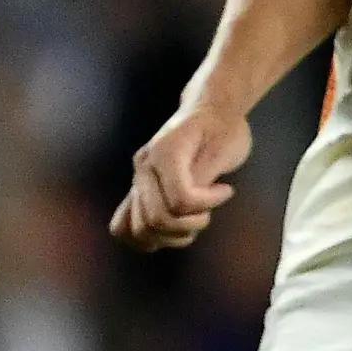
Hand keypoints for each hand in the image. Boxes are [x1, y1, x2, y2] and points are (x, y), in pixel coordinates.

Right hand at [112, 104, 251, 250]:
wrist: (210, 112)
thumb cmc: (223, 129)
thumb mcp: (225, 149)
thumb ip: (203, 179)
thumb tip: (187, 206)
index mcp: (164, 153)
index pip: (179, 200)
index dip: (207, 205)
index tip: (226, 190)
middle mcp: (143, 167)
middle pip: (156, 219)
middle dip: (190, 224)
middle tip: (209, 210)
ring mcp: (137, 180)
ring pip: (140, 229)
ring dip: (172, 235)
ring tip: (193, 220)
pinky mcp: (138, 192)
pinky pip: (125, 227)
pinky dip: (149, 238)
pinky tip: (174, 230)